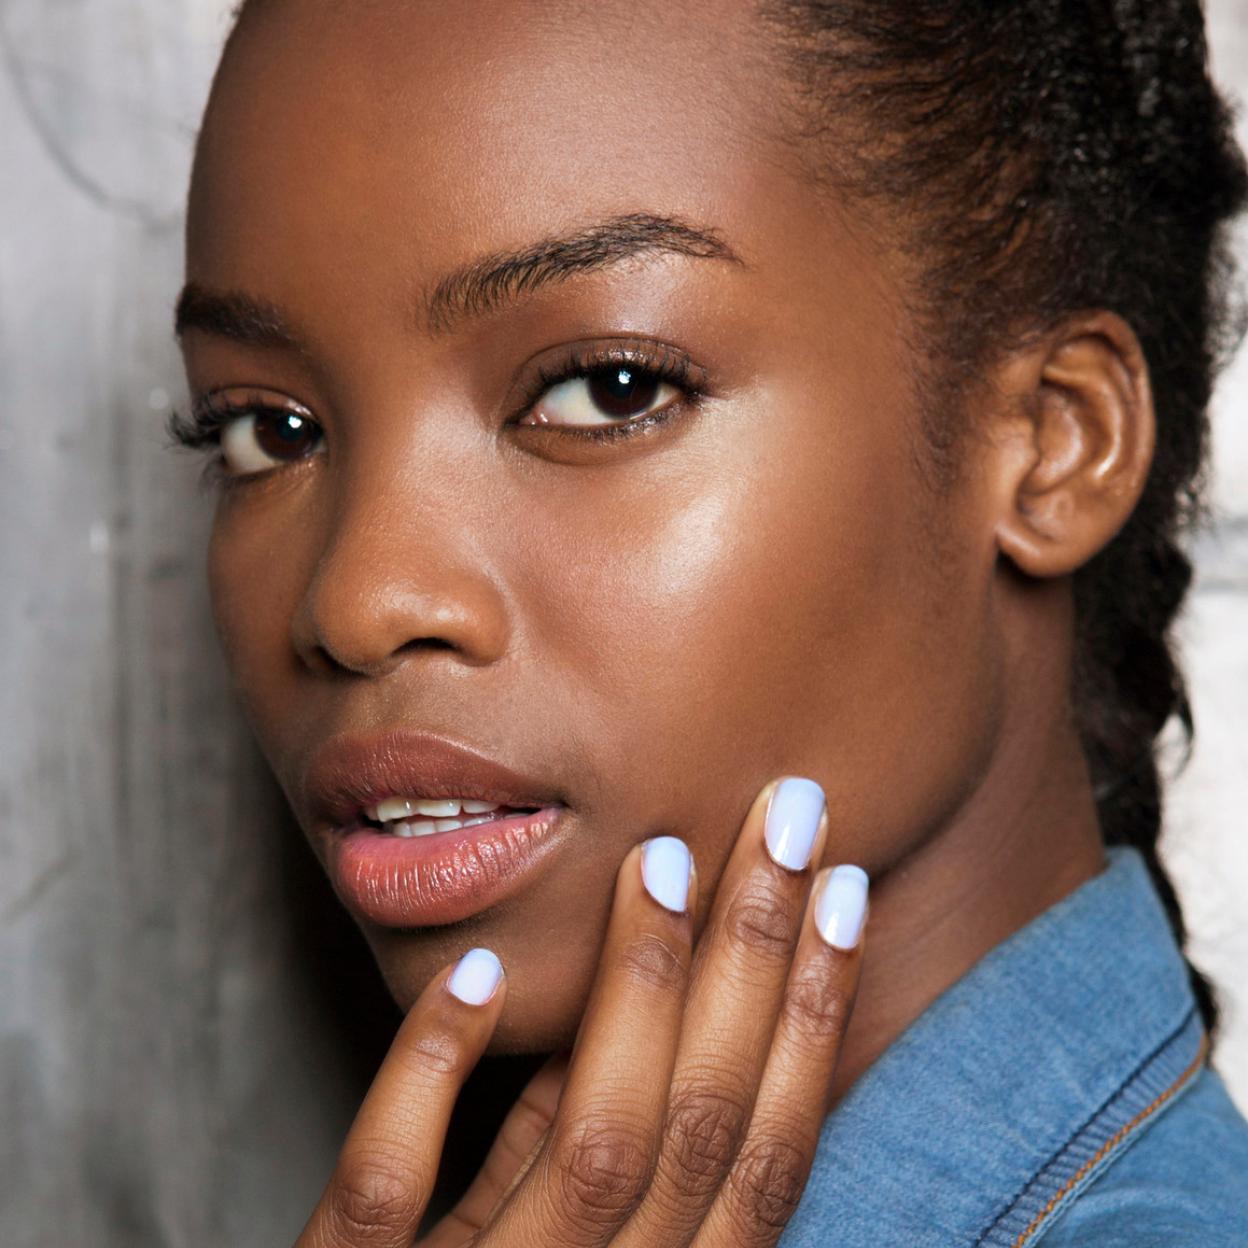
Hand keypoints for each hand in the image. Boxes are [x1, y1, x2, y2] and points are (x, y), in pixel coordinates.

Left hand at [295, 775, 868, 1247]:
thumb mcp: (551, 1242)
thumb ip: (589, 1144)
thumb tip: (647, 999)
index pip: (763, 1151)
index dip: (815, 1018)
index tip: (843, 888)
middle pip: (698, 1122)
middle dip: (754, 959)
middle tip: (786, 816)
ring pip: (591, 1147)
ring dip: (634, 991)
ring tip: (660, 860)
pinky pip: (395, 1189)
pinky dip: (434, 1073)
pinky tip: (479, 970)